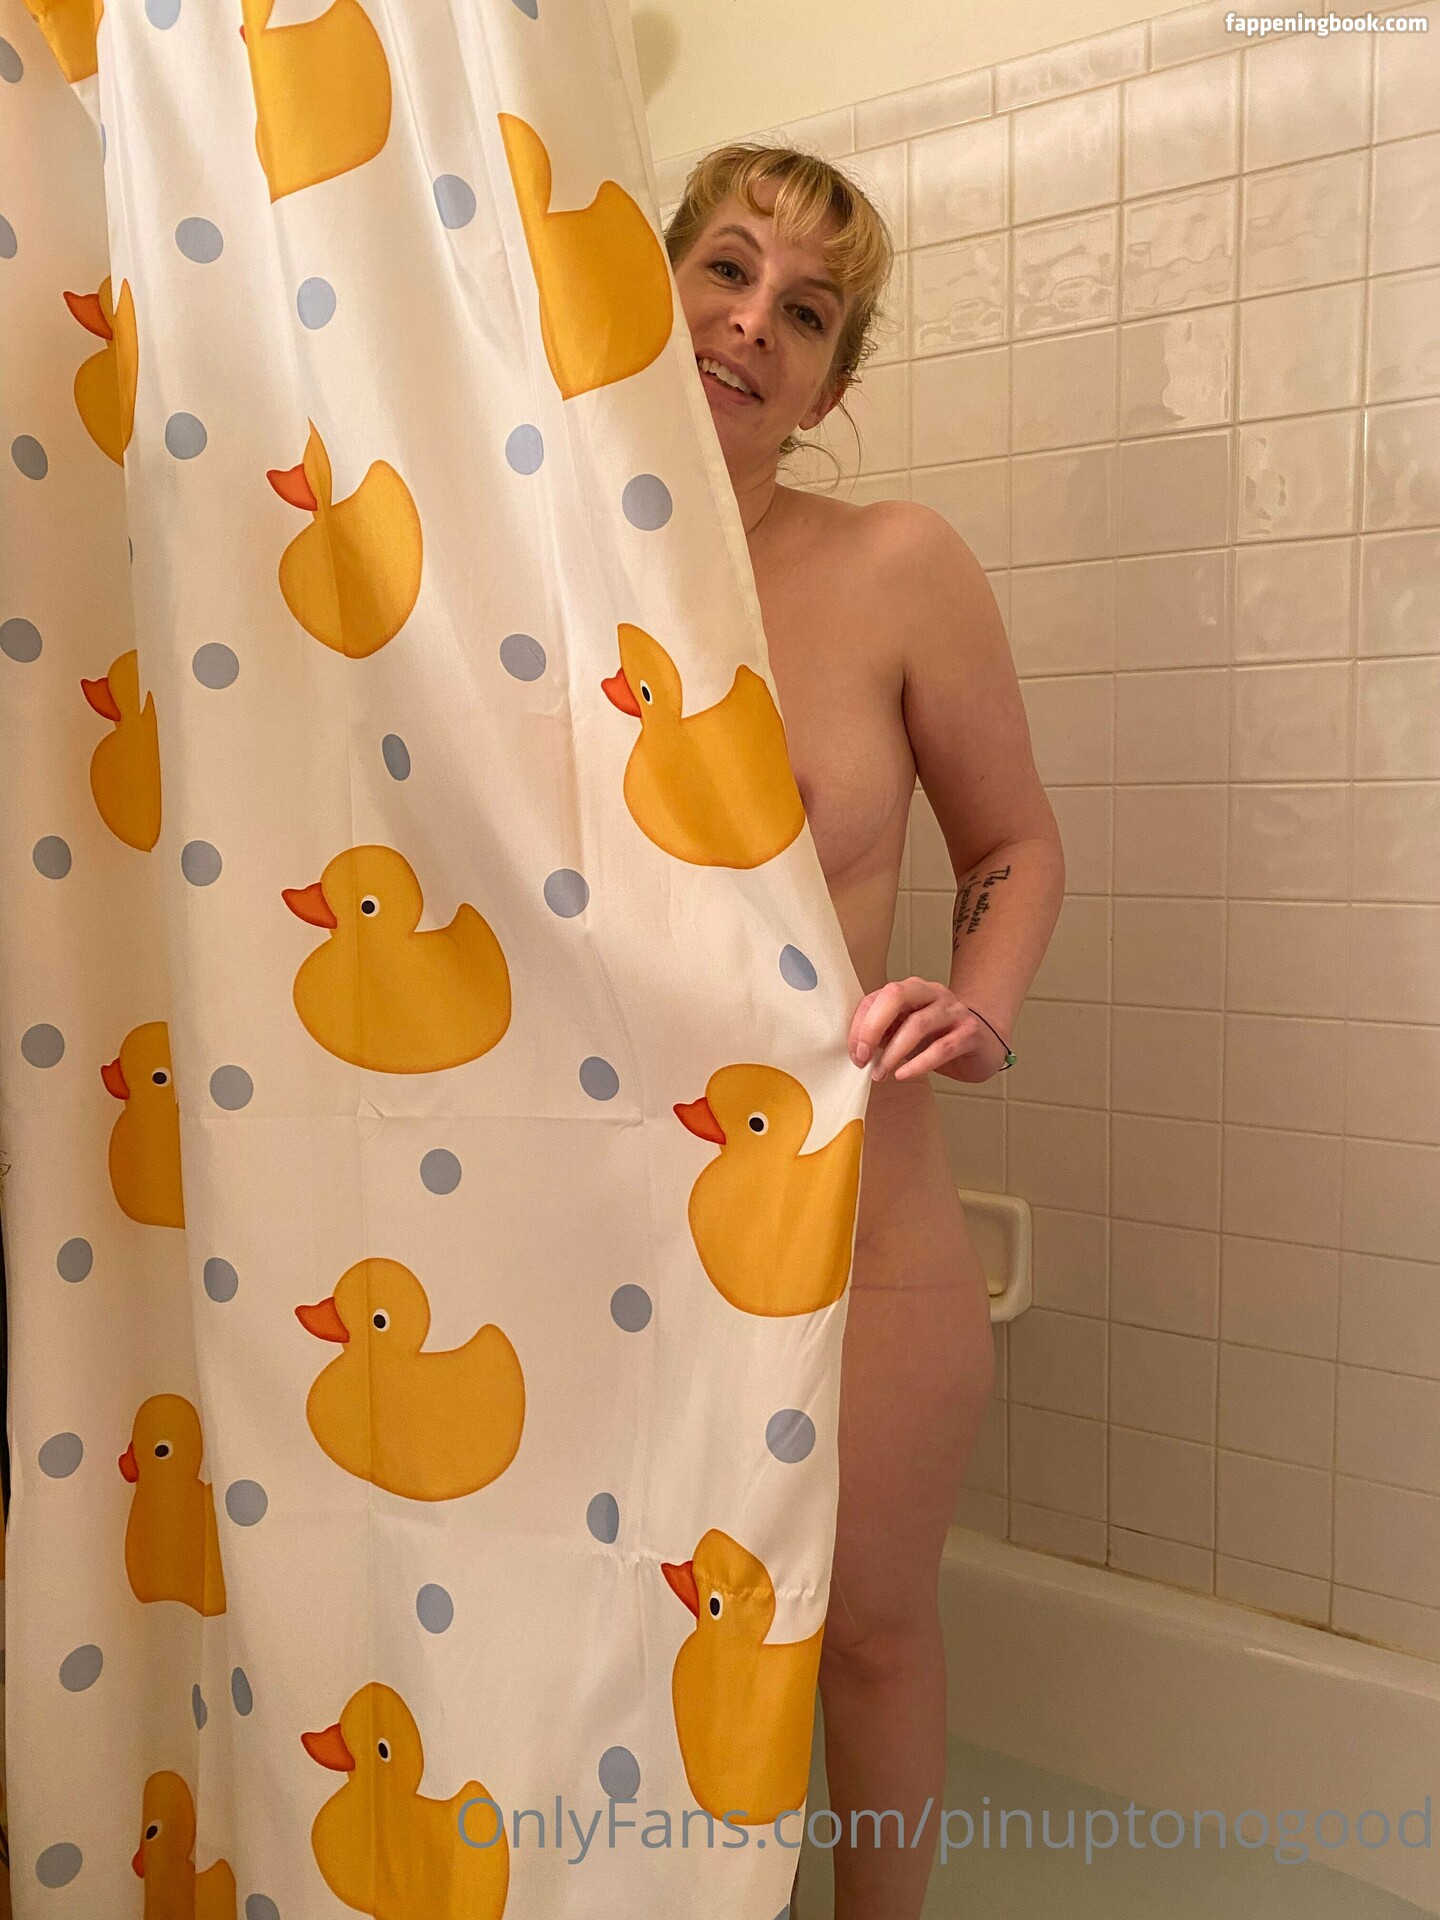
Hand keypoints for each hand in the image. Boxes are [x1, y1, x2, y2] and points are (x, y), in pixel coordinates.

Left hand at [848, 977, 1010, 1084]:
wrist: (983, 1044)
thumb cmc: (939, 1038)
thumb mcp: (906, 1031)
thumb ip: (884, 1033)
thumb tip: (856, 1050)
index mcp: (912, 989)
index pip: (877, 997)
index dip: (860, 1024)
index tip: (854, 1052)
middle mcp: (932, 993)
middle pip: (896, 996)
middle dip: (872, 1028)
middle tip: (863, 1058)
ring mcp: (954, 1010)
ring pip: (918, 1024)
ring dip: (893, 1053)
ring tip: (881, 1074)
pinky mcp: (970, 1033)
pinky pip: (942, 1047)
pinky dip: (919, 1063)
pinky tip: (904, 1075)